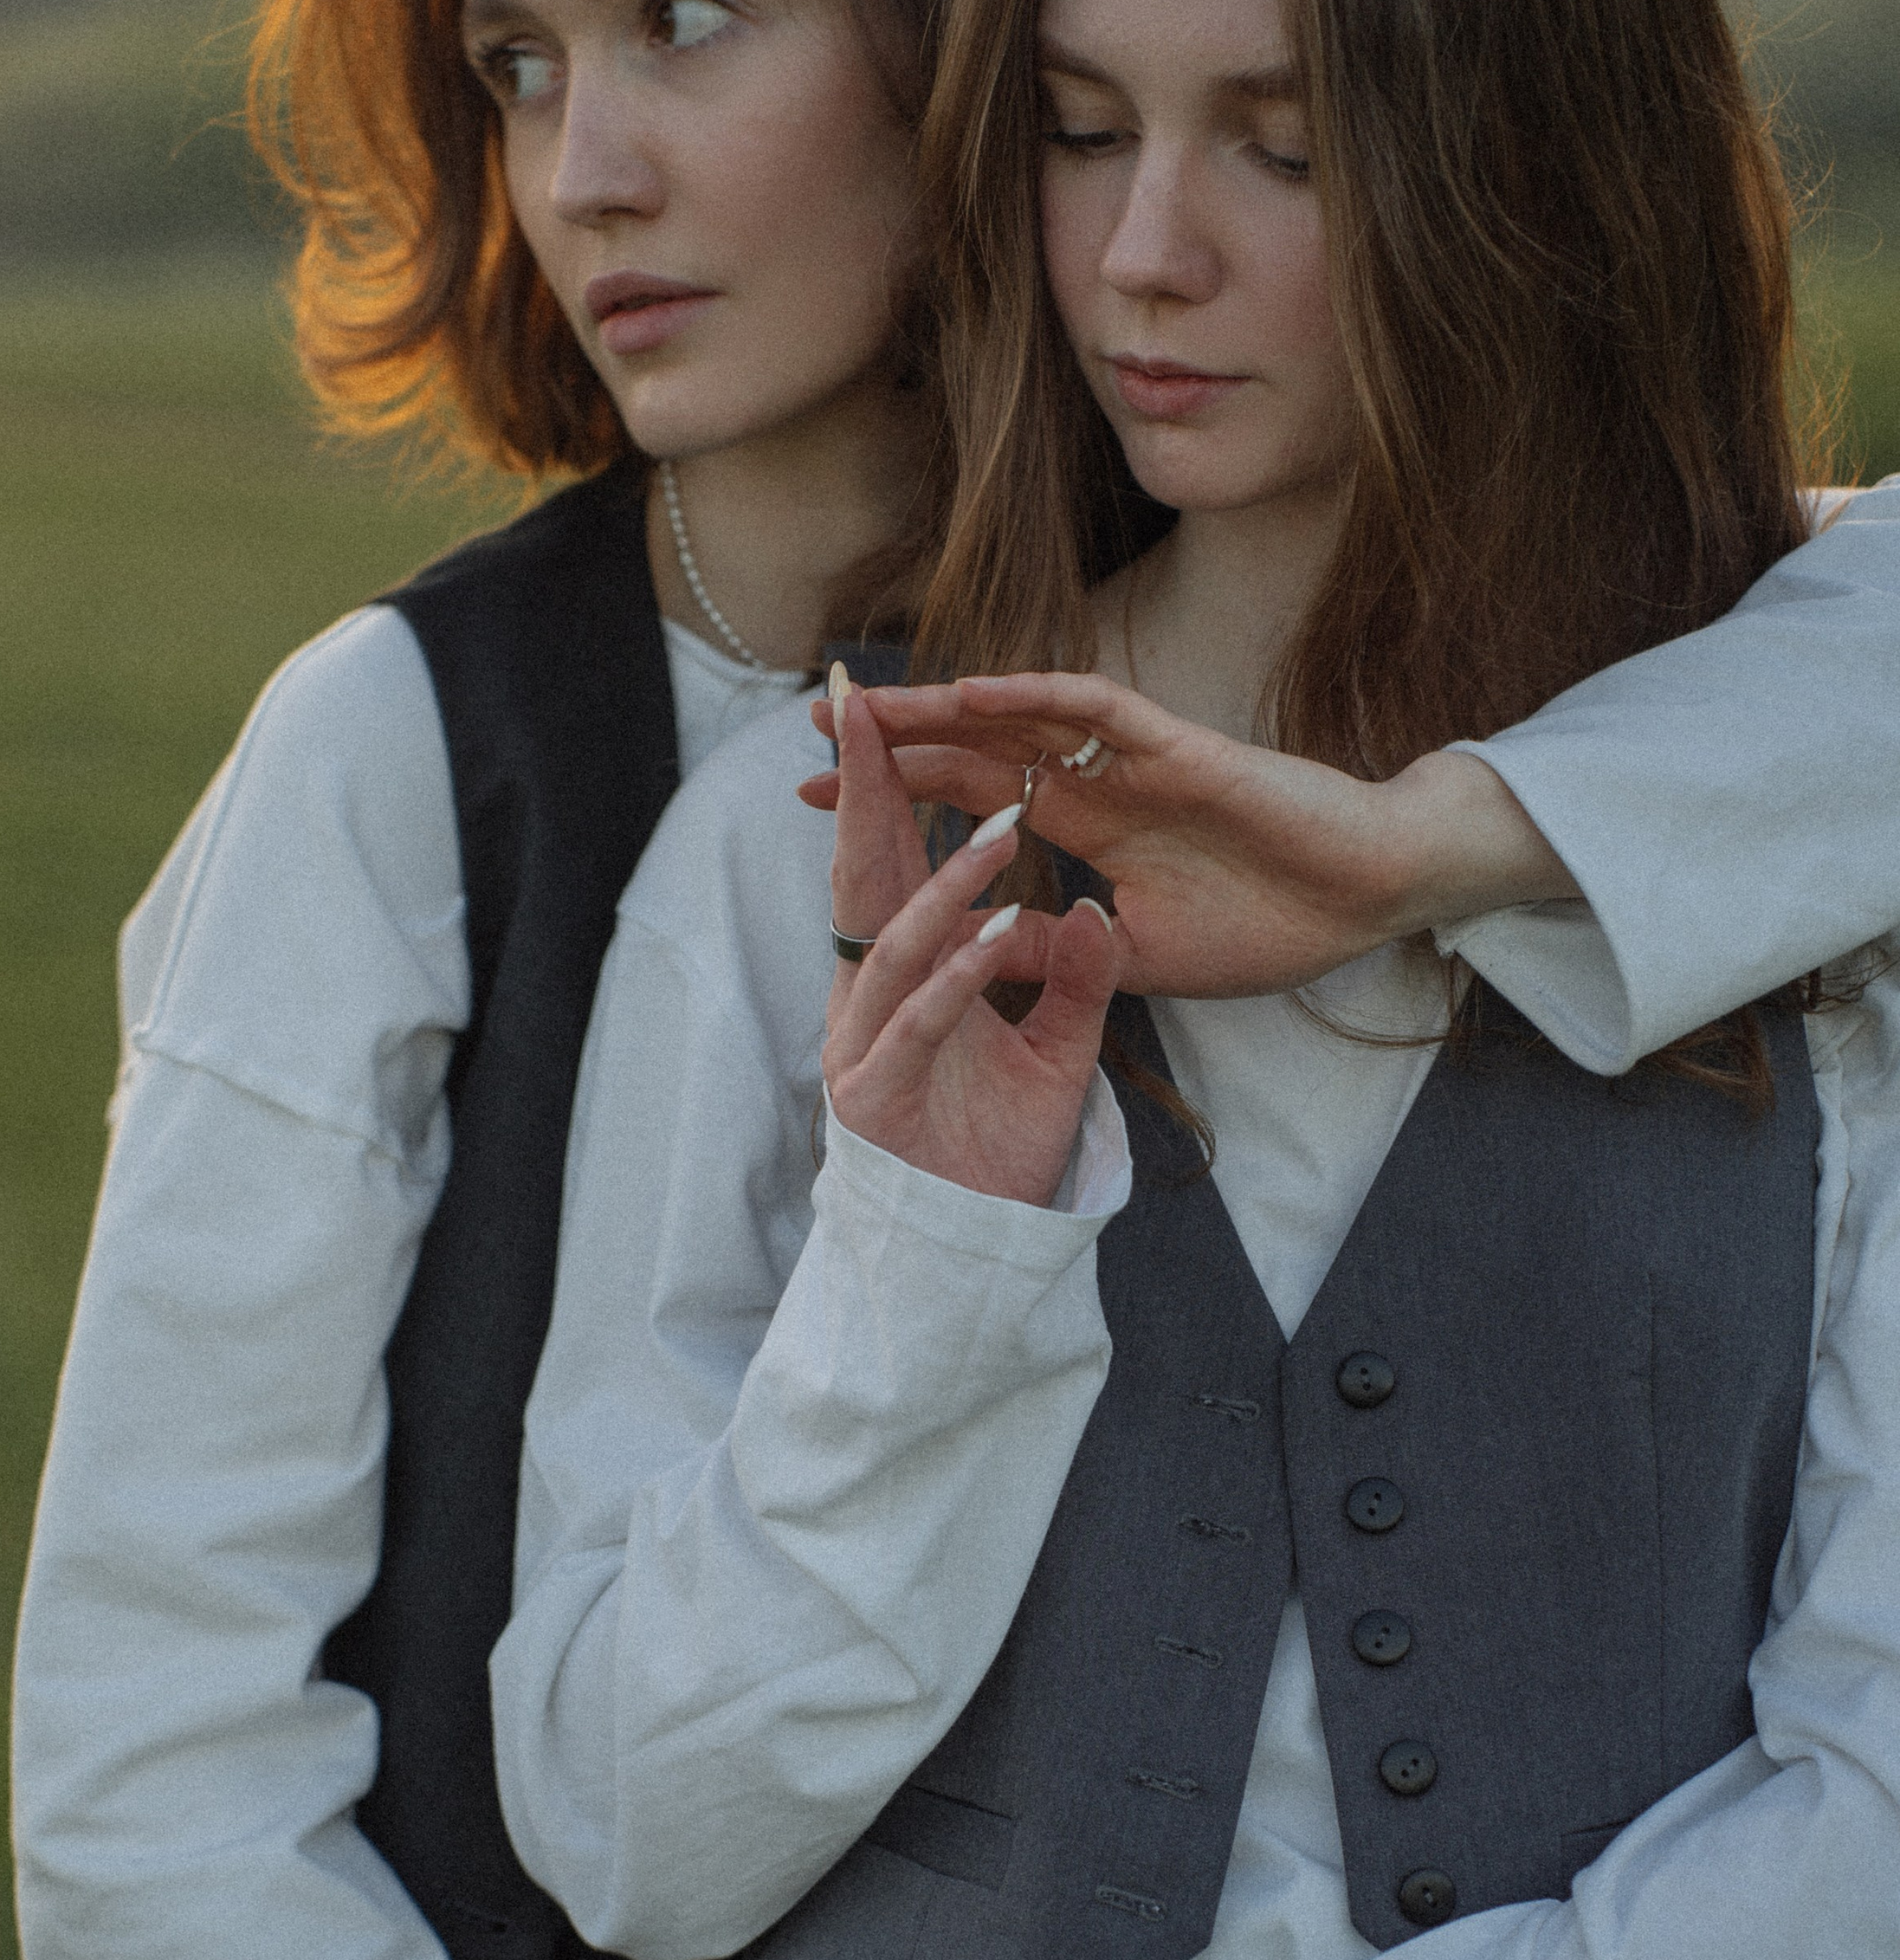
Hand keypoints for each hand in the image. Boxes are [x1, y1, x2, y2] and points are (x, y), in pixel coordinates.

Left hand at [803, 669, 1576, 998]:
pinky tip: (973, 692)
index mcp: (1092, 829)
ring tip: (867, 701)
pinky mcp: (1182, 749)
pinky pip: (1098, 711)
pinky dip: (1036, 698)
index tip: (820, 802)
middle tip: (811, 725)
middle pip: (977, 748)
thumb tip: (975, 959)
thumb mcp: (1138, 959)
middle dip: (895, 741)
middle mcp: (1102, 783)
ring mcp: (1137, 761)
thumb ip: (1057, 952)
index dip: (902, 798)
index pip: (975, 800)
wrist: (1367, 900)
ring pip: (1022, 719)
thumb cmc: (1273, 925)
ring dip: (942, 708)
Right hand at [824, 683, 1116, 1206]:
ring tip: (1001, 826)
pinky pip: (922, 1021)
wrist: (975, 1255)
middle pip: (861, 879)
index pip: (890, 865)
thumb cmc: (1000, 1156)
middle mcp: (867, 1002)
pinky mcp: (877, 1096)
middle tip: (867, 705)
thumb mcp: (1060, 1054)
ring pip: (893, 946)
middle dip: (863, 791)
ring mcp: (863, 1048)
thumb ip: (1078, 981)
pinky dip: (961, 975)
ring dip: (944, 882)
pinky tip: (1002, 931)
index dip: (886, 785)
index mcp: (901, 979)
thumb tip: (1099, 911)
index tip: (888, 709)